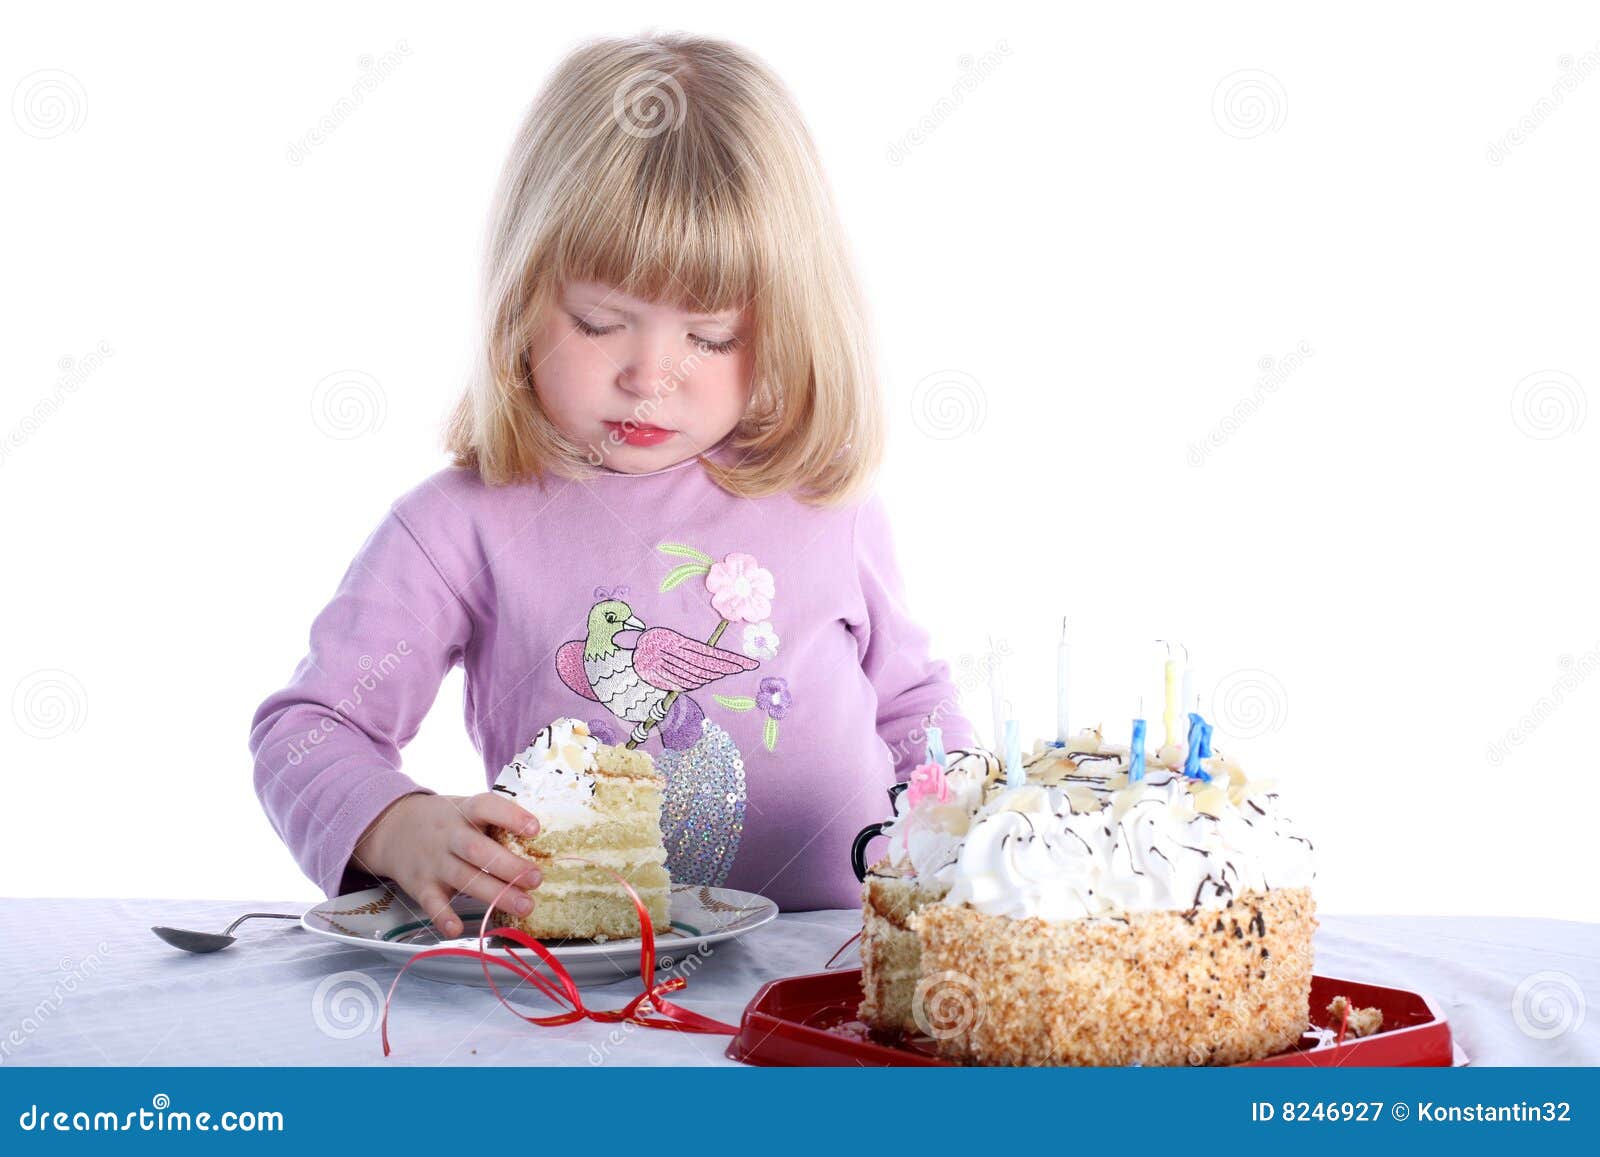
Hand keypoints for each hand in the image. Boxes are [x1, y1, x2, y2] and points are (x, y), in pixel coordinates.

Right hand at [350, 791, 542, 937]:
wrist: (393, 828)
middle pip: (479, 850)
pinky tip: (458, 930)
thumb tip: (542, 843)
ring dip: (496, 894)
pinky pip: (432, 904)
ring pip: (465, 879)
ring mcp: (434, 862)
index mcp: (465, 811)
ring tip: (525, 906)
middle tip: (537, 878)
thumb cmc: (446, 821)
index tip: (535, 829)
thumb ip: (496, 822)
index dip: (511, 817)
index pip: (487, 807)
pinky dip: (444, 918)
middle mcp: (449, 836)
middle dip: (510, 866)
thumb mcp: (466, 808)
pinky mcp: (421, 886)